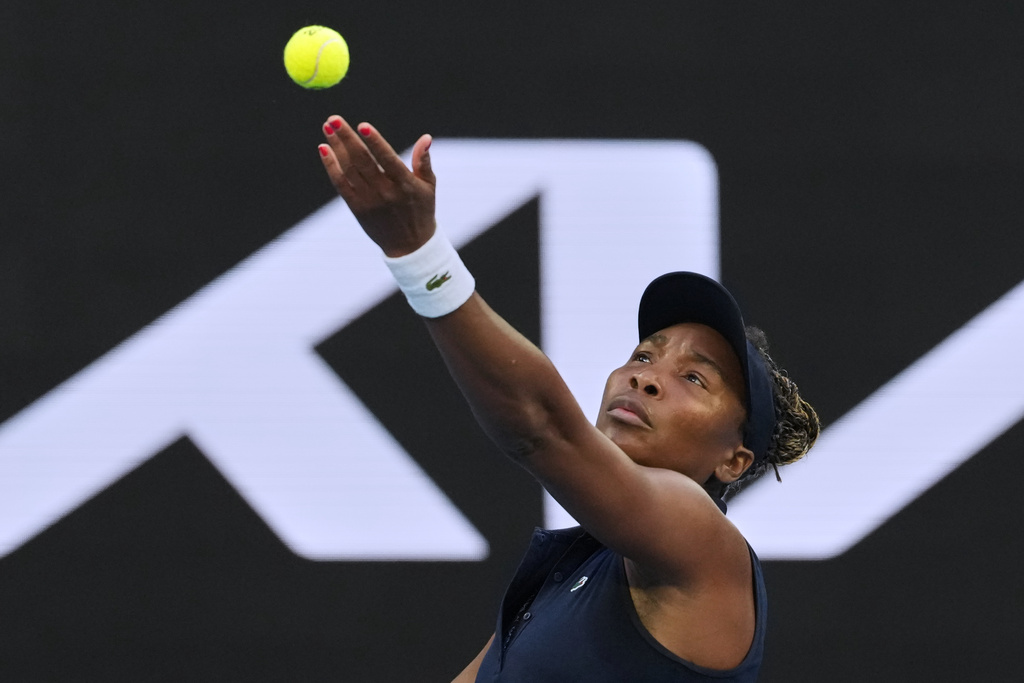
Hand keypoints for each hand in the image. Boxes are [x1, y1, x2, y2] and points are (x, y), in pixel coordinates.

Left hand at [319, 116, 435, 256]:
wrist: (410, 246)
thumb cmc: (421, 210)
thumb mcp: (428, 186)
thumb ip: (423, 161)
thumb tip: (425, 137)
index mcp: (405, 185)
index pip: (387, 159)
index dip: (375, 142)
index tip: (362, 125)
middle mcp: (385, 193)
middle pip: (362, 161)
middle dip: (346, 138)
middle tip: (333, 119)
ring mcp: (369, 201)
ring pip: (348, 170)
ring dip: (336, 147)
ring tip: (327, 128)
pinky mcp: (357, 208)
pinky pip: (340, 184)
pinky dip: (331, 166)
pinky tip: (324, 149)